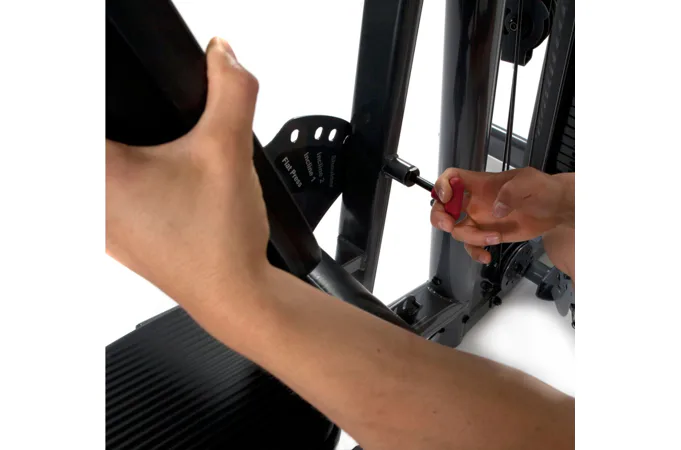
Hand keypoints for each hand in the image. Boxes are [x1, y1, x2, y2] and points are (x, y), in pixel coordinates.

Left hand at [106, 37, 266, 317]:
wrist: (236, 295)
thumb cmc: (220, 242)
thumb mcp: (229, 149)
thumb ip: (231, 90)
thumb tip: (226, 59)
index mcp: (100, 174)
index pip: (87, 113)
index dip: (124, 108)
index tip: (160, 126)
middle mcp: (89, 203)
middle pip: (100, 141)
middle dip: (135, 128)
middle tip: (172, 140)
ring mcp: (100, 224)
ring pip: (107, 172)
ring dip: (135, 156)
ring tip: (175, 166)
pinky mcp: (118, 236)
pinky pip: (116, 196)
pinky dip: (138, 182)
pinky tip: (175, 188)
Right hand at [430, 167, 573, 269]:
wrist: (557, 210)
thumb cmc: (543, 190)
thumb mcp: (528, 183)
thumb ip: (510, 192)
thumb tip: (496, 208)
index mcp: (482, 184)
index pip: (452, 178)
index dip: (443, 185)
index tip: (447, 197)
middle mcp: (476, 201)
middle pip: (443, 206)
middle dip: (440, 216)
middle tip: (450, 224)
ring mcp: (480, 220)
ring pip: (458, 230)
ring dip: (471, 238)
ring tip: (493, 238)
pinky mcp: (488, 235)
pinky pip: (472, 246)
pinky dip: (475, 253)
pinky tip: (487, 256)